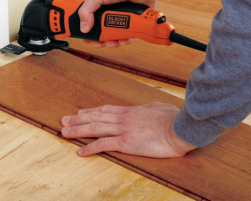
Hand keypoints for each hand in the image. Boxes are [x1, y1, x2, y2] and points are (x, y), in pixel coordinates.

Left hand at [61, 101, 195, 157]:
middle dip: (79, 119)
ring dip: (78, 130)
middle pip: (97, 117)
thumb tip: (147, 106)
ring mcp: (124, 129)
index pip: (107, 110)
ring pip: (95, 128)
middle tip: (64, 121)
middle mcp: (125, 118)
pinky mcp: (126, 142)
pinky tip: (81, 151)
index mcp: (133, 110)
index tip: (80, 112)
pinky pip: (103, 144)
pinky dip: (90, 147)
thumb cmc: (174, 119)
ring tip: (64, 132)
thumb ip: (150, 106)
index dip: (92, 111)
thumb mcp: (161, 107)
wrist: (179, 129)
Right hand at [79, 0, 170, 46]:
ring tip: (114, 42)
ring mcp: (123, 19)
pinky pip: (129, 35)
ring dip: (113, 42)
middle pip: (103, 34)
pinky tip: (125, 39)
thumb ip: (86, 11)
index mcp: (100, 9)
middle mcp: (110, 15)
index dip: (89, 34)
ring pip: (116, 37)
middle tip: (101, 43)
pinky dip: (126, 40)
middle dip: (101, 41)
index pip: (91, 24)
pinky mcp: (134, 23)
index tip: (88, 40)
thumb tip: (84, 28)